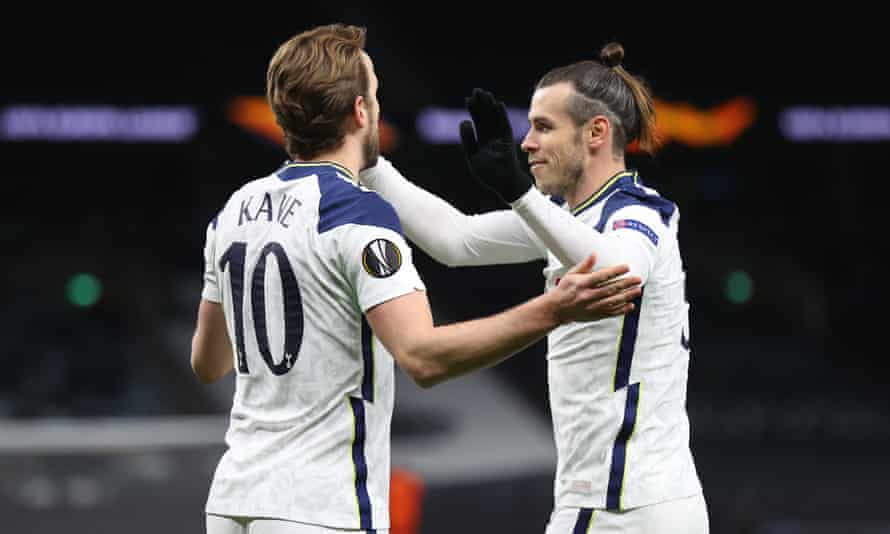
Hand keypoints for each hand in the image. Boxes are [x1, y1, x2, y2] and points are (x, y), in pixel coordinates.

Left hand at [459, 88, 533, 203]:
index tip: (468, 99)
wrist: (503, 184)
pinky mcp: (508, 140)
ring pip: (495, 119)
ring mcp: (501, 138)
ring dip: (490, 106)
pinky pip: (504, 125)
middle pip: (486, 117)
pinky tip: (497, 104)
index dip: (473, 111)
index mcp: (483, 141)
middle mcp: (492, 137)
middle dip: (481, 104)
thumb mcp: (472, 156)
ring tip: (485, 94)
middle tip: (476, 91)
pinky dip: (501, 115)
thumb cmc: (488, 174)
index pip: (477, 122)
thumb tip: (464, 121)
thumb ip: (468, 140)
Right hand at [551, 254, 641, 323]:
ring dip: (627, 296)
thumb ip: (585, 265)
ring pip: (613, 301)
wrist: (556, 309)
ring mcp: (592, 307)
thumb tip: (594, 254)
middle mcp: (588, 296)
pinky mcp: (594, 315)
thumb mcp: (571, 275)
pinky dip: (621, 310)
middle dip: (626, 283)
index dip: (615, 271)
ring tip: (637, 290)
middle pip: (610, 289)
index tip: (626, 267)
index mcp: (582, 284)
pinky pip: (610, 313)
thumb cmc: (564, 290)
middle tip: (637, 279)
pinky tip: (630, 305)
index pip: (602, 276)